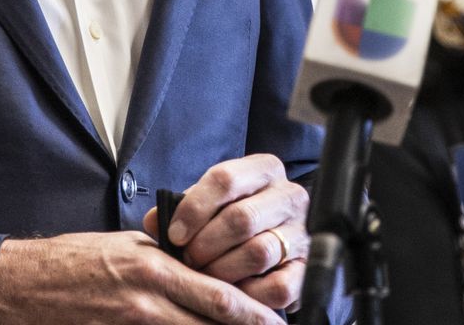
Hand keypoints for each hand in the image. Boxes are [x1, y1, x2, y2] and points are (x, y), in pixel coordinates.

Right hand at [0, 230, 283, 324]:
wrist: (23, 286)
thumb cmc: (73, 260)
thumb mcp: (126, 246)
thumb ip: (167, 261)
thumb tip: (201, 272)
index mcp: (153, 268)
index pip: (218, 296)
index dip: (254, 314)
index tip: (276, 319)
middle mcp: (147, 302)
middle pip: (211, 324)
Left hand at [143, 154, 307, 312]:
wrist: (269, 247)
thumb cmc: (229, 221)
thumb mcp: (207, 206)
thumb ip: (180, 209)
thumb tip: (155, 221)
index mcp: (264, 169)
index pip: (226, 178)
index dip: (194, 208)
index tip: (175, 234)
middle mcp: (289, 196)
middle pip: (242, 217)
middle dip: (206, 244)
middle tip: (189, 259)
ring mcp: (303, 232)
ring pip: (259, 252)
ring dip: (223, 270)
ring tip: (206, 276)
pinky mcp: (307, 269)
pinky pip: (279, 287)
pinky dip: (250, 294)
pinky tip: (235, 291)